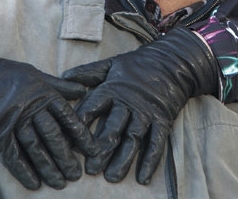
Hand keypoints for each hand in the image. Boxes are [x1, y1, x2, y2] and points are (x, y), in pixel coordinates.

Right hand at [0, 43, 97, 189]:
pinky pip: (12, 154)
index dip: (81, 135)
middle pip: (53, 136)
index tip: (93, 151)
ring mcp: (14, 119)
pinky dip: (23, 170)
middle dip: (66, 157)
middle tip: (76, 175)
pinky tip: (33, 183)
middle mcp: (31, 107)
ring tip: (59, 183)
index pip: (68, 117)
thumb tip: (84, 89)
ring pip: (35, 148)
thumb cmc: (6, 73)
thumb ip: (60, 85)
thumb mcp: (36, 74)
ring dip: (48, 168)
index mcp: (44, 93)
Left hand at [62, 27, 217, 184]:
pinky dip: (150, 161)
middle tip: (90, 169)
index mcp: (112, 89)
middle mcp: (129, 102)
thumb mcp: (111, 64)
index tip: (70, 143)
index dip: (80, 125)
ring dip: (123, 159)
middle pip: (113, 128)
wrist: (172, 60)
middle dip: (101, 149)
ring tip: (111, 177)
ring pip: (133, 139)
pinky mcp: (163, 120)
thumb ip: (88, 73)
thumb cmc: (138, 64)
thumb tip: (65, 77)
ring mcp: (147, 113)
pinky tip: (142, 177)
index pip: (92, 108)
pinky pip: (157, 143)